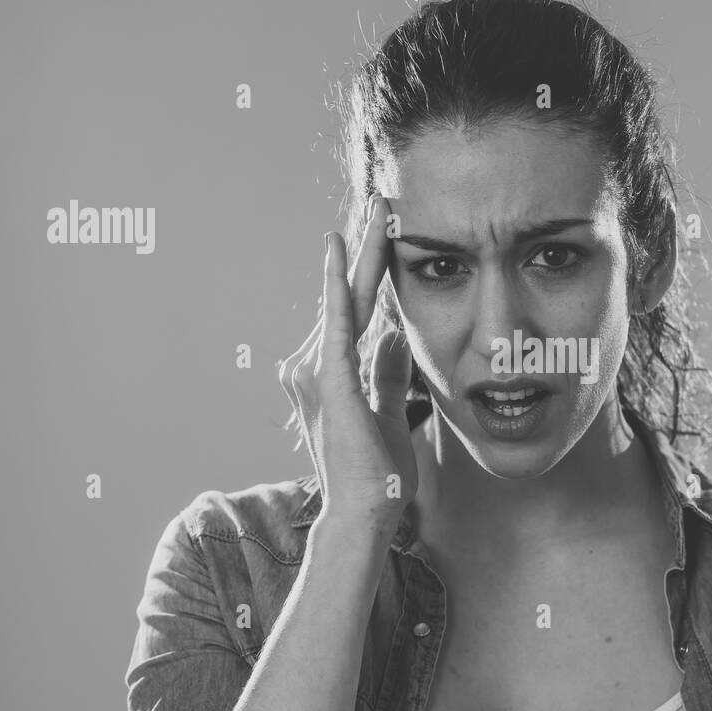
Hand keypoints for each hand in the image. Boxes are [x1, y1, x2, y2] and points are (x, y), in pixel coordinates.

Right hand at [279, 194, 416, 521]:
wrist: (366, 513)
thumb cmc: (379, 474)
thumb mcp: (390, 411)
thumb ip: (388, 373)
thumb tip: (395, 336)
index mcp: (335, 373)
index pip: (358, 308)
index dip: (371, 267)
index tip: (385, 227)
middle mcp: (317, 366)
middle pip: (349, 294)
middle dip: (365, 245)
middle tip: (379, 197)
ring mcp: (317, 373)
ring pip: (345, 299)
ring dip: (360, 251)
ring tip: (375, 207)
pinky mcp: (329, 382)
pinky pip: (335, 324)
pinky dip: (337, 286)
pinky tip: (338, 248)